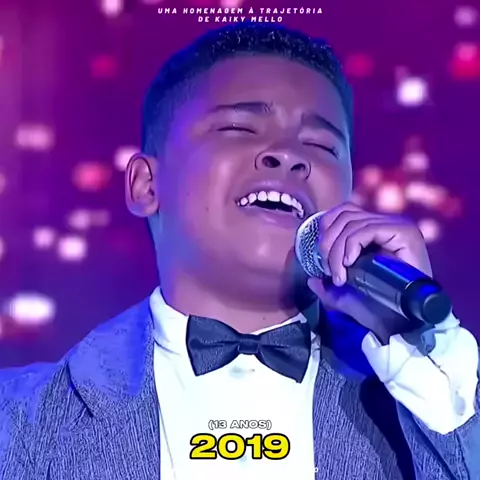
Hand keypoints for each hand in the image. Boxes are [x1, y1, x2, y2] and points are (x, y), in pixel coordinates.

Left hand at [307, 202, 432, 342]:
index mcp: (374, 231)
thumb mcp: (344, 295)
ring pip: (352, 223)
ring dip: (337, 250)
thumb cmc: (375, 308)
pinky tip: (349, 264)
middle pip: (344, 215)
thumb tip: (311, 279)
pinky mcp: (404, 232)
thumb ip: (327, 286)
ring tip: (339, 275)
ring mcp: (398, 226)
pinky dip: (351, 245)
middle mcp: (387, 224)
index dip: (326, 229)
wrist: (398, 326)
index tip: (321, 259)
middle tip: (329, 271)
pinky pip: (366, 229)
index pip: (344, 212)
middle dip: (327, 243)